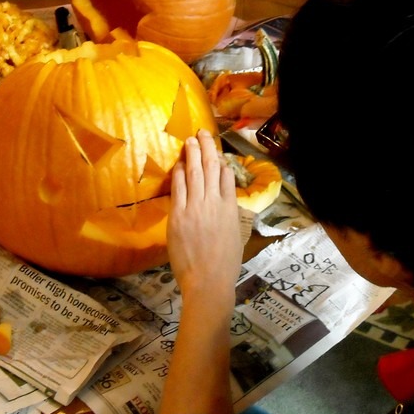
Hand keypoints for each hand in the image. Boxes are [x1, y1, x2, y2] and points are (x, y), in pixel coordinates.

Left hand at [168, 130, 242, 300]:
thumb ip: (229, 217)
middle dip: (207, 148)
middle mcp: (215, 204)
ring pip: (196, 174)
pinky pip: (179, 189)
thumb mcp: (234, 237)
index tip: (217, 153)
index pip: (227, 178)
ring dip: (193, 155)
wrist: (208, 281)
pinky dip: (181, 174)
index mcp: (231, 210)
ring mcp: (196, 208)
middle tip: (202, 133)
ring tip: (190, 140)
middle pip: (211, 169)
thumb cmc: (224, 265)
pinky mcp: (179, 216)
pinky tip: (180, 164)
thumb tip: (224, 204)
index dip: (221, 162)